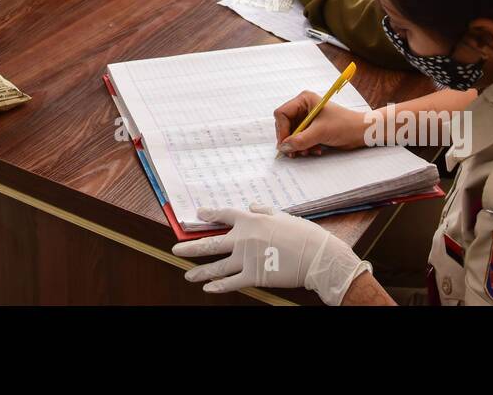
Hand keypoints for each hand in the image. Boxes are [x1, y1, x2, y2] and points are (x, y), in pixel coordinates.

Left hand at [172, 205, 369, 305]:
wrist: (316, 255)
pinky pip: (231, 282)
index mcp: (251, 220)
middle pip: (210, 243)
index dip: (210, 214)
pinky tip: (208, 288)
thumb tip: (251, 205)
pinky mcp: (254, 276)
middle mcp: (243, 238)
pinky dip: (218, 286)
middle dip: (190, 247)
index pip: (224, 215)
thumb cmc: (302, 233)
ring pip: (216, 266)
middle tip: (176, 248)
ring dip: (200, 271)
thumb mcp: (282, 214)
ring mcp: (247, 258)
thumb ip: (263, 210)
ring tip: (187, 274)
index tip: (199, 213)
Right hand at [274, 91, 370, 154]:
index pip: (282, 114)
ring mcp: (307, 118)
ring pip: (292, 134)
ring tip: (308, 151)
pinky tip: (315, 150)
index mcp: (304, 100)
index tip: (286, 144)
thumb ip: (300, 140)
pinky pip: (300, 139)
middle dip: (290, 139)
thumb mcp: (321, 132)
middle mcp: (304, 107)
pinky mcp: (312, 128)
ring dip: (298, 145)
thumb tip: (283, 147)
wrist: (361, 132)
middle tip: (294, 152)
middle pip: (285, 125)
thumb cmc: (345, 125)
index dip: (282, 130)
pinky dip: (305, 146)